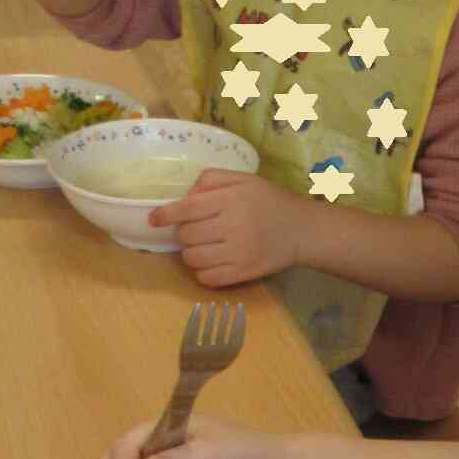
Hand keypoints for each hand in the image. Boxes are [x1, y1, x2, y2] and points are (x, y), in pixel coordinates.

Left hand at [149, 169, 309, 285]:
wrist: (303, 230)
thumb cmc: (269, 201)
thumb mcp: (244, 179)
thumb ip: (211, 179)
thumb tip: (185, 196)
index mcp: (231, 200)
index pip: (187, 209)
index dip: (166, 215)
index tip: (155, 219)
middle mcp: (234, 226)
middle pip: (187, 236)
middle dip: (184, 233)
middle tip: (196, 231)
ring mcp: (239, 253)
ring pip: (193, 259)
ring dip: (191, 253)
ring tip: (202, 247)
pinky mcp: (244, 273)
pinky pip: (208, 278)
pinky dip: (202, 272)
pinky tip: (211, 263)